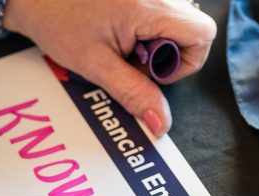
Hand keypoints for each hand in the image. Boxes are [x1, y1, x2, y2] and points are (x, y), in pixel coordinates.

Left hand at [4, 0, 216, 135]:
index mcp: (150, 5)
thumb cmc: (56, 20)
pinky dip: (144, 31)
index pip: (202, 35)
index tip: (150, 73)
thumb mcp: (96, 65)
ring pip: (176, 23)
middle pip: (192, 30)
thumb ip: (133, 93)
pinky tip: (118, 34)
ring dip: (153, 44)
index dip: (184, 64)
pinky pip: (160, 15)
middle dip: (164, 55)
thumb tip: (161, 122)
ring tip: (120, 46)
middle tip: (129, 60)